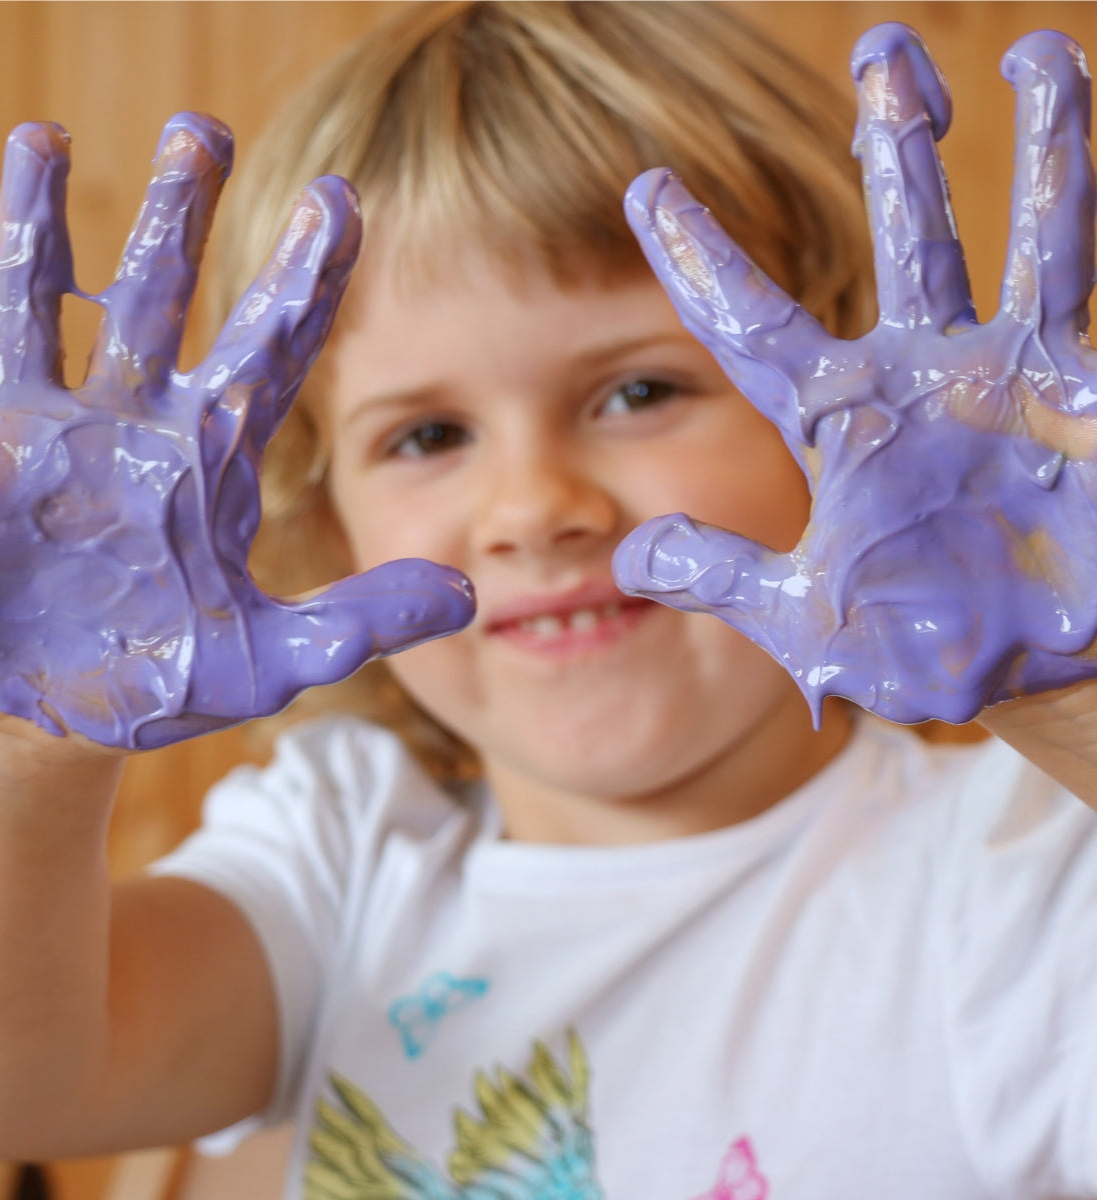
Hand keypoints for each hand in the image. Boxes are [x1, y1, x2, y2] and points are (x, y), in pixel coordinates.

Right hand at [0, 114, 473, 749]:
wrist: (52, 718)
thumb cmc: (159, 682)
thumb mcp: (270, 658)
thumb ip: (360, 623)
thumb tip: (464, 596)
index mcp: (210, 458)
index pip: (269, 349)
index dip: (306, 277)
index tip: (341, 198)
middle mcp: (132, 424)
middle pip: (160, 298)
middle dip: (181, 216)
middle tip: (203, 126)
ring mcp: (44, 431)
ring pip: (45, 304)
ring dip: (40, 223)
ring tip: (46, 136)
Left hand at [614, 25, 1096, 725]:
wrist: (1027, 671)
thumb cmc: (920, 646)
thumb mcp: (807, 620)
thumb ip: (723, 578)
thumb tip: (626, 560)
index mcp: (838, 422)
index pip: (753, 325)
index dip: (703, 260)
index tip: (648, 188)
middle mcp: (916, 376)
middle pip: (898, 240)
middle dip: (894, 146)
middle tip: (883, 43)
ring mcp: (1001, 374)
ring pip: (1003, 238)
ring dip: (1027, 149)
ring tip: (1029, 51)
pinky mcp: (1075, 388)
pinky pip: (1080, 280)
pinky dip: (1082, 202)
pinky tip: (1086, 109)